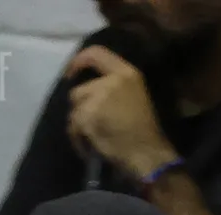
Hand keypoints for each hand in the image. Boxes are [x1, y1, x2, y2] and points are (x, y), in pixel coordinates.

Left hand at [66, 45, 176, 182]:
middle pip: (79, 90)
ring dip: (81, 123)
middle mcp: (111, 82)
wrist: (149, 156)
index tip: (71, 74)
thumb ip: (115, 85)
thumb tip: (90, 85)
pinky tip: (92, 145)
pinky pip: (73, 126)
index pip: (96, 53)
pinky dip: (79, 138)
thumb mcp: (137, 97)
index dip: (78, 61)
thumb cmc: (145, 131)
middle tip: (96, 123)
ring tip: (96, 136)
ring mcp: (98, 98)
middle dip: (83, 108)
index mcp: (127, 74)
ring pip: (74, 108)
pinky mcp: (87, 117)